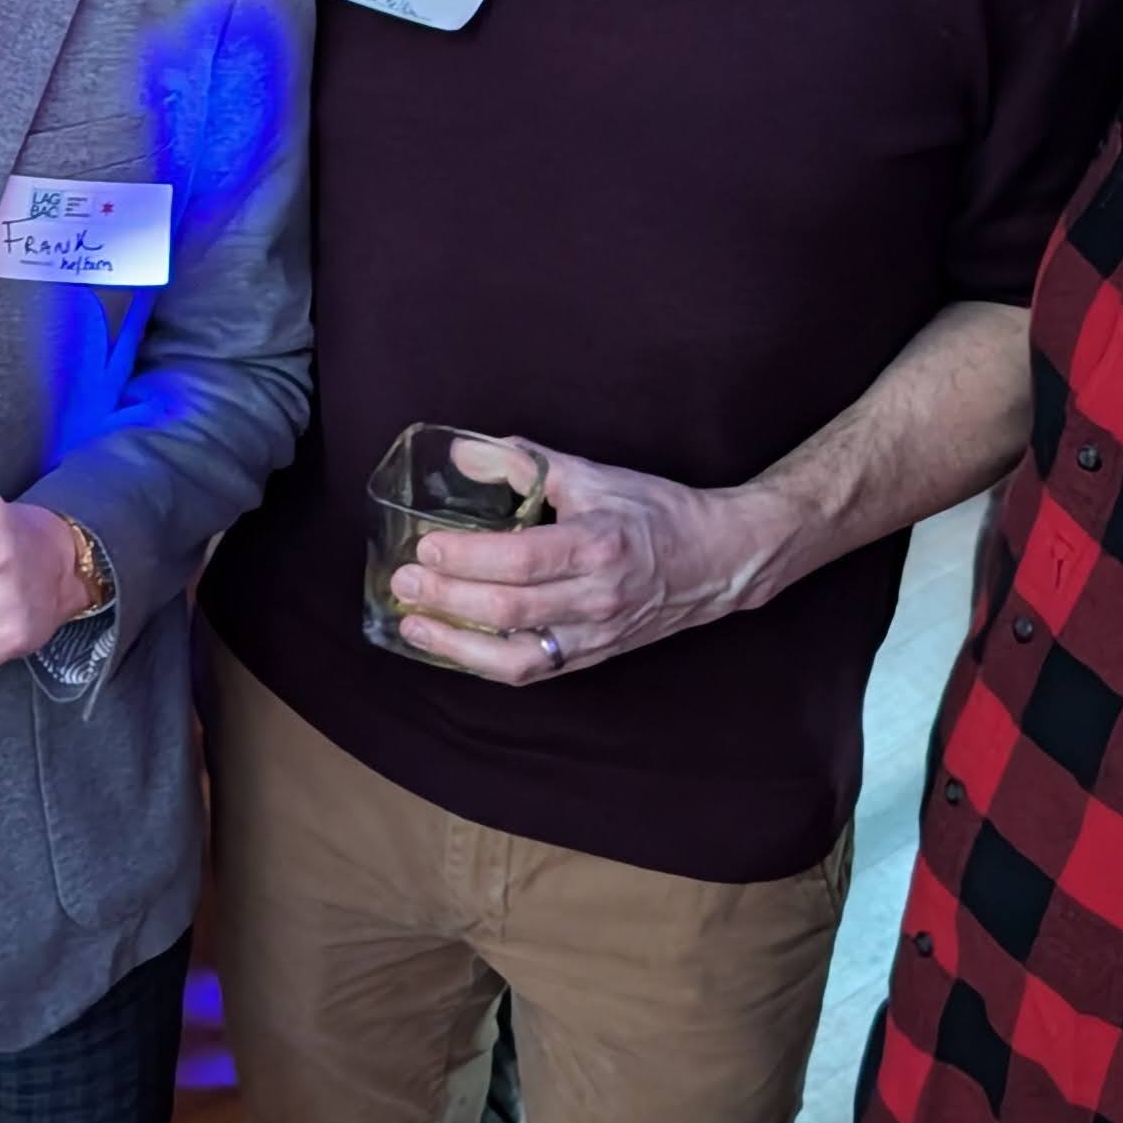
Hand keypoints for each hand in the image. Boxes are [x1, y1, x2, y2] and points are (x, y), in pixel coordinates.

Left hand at [381, 443, 790, 685]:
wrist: (719, 559)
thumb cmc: (656, 512)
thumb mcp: (594, 475)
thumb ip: (526, 464)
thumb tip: (463, 452)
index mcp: (599, 545)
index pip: (520, 559)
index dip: (466, 556)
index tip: (424, 546)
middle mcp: (598, 597)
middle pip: (510, 610)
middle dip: (447, 599)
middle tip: (403, 583)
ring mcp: (597, 634)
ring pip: (517, 657)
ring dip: (457, 646)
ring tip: (413, 626)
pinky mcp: (594, 656)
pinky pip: (533, 669)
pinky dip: (486, 662)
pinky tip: (453, 646)